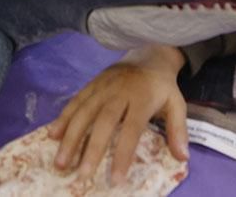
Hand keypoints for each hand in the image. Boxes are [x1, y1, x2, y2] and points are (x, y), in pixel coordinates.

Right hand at [50, 44, 189, 185]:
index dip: (123, 154)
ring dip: (70, 137)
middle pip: (103, 121)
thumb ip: (178, 130)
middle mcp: (119, 92)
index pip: (131, 129)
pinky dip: (63, 118)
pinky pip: (75, 101)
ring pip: (83, 112)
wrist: (148, 56)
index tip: (116, 179)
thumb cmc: (161, 87)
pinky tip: (53, 135)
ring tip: (61, 162)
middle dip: (91, 149)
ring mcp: (102, 86)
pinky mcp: (91, 84)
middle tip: (81, 174)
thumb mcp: (177, 104)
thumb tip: (182, 158)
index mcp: (142, 98)